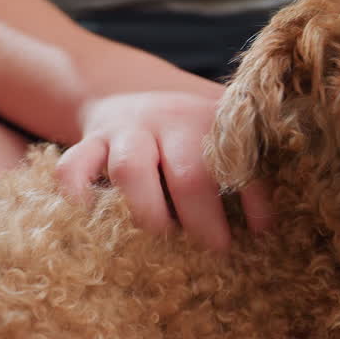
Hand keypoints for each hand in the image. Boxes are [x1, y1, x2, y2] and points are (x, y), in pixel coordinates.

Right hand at [55, 91, 272, 250]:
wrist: (125, 88)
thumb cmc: (186, 128)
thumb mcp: (222, 132)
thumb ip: (247, 165)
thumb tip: (267, 226)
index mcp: (210, 121)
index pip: (239, 162)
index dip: (254, 198)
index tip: (261, 232)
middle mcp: (169, 123)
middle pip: (188, 173)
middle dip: (202, 219)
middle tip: (214, 250)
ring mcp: (126, 132)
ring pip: (132, 168)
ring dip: (147, 210)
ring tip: (160, 236)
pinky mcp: (89, 142)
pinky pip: (73, 167)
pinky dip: (78, 194)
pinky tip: (92, 219)